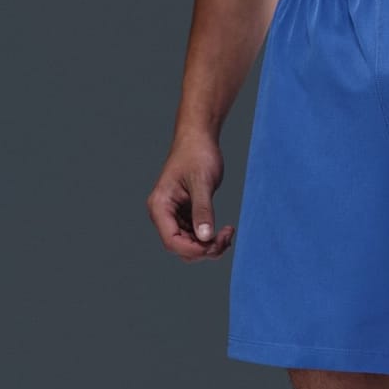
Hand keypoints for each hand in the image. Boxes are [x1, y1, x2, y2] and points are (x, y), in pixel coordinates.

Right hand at [146, 131, 233, 261]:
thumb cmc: (197, 155)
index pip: (172, 241)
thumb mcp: (201, 183)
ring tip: (228, 232)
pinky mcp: (186, 215)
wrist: (199, 139)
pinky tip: (226, 231)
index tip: (215, 243)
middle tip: (227, 236)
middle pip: (181, 248)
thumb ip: (202, 210)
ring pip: (190, 245)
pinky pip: (197, 236)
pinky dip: (211, 238)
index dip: (194, 250)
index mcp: (160, 206)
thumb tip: (205, 237)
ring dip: (210, 246)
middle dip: (205, 249)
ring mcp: (174, 216)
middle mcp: (164, 214)